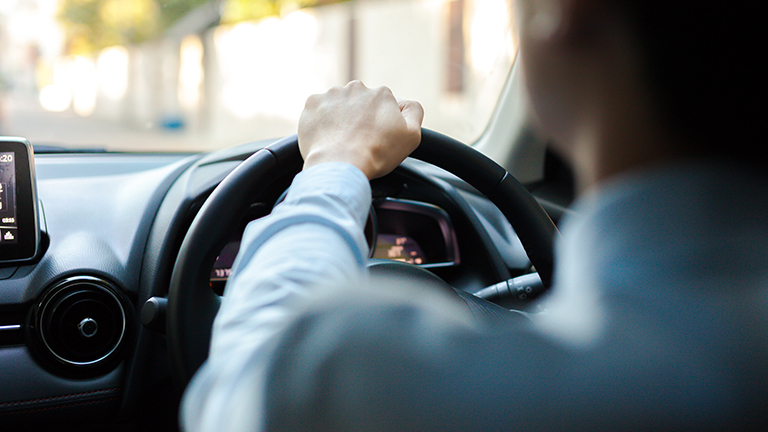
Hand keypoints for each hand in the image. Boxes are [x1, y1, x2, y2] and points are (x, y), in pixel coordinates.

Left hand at [298, 81, 423, 179]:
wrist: (340, 164)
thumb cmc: (376, 153)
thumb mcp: (412, 135)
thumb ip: (414, 111)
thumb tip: (405, 102)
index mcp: (381, 94)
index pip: (382, 106)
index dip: (379, 124)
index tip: (374, 139)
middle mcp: (356, 88)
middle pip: (359, 103)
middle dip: (358, 118)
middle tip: (357, 141)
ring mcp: (332, 94)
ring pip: (338, 105)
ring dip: (339, 118)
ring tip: (340, 141)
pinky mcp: (312, 103)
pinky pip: (318, 110)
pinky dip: (321, 121)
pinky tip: (327, 137)